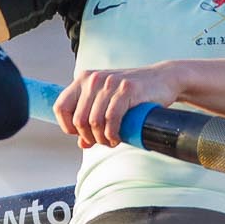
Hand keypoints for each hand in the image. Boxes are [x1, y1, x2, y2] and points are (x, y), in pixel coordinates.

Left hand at [53, 64, 181, 148]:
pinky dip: (112, 134)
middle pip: (78, 120)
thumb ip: (92, 119)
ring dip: (102, 139)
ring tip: (111, 142)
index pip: (61, 107)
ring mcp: (110, 83)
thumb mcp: (108, 103)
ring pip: (94, 122)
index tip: (82, 135)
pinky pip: (111, 119)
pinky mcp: (127, 89)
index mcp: (84, 79)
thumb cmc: (133, 94)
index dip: (68, 127)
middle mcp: (93, 79)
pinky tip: (118, 138)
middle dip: (89, 137)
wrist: (163, 78)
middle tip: (103, 142)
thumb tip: (82, 144)